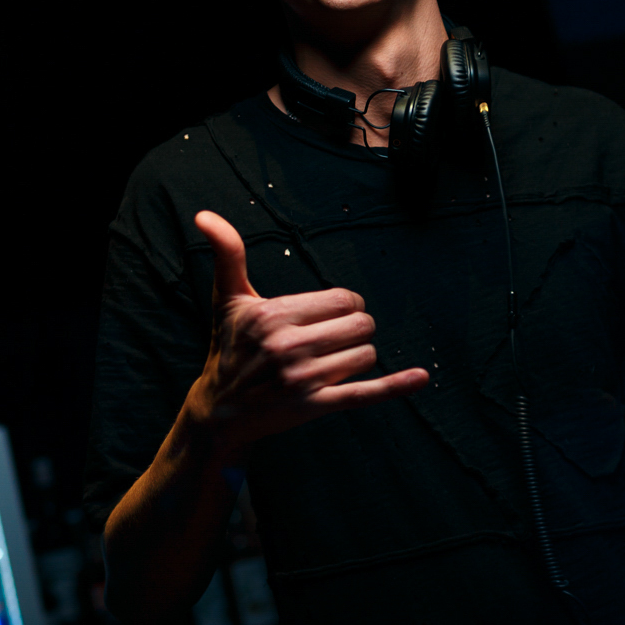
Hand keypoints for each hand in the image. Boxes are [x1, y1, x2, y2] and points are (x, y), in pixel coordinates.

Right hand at [188, 211, 429, 453]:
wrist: (219, 410)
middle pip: (361, 325)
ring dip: (357, 356)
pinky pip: (365, 393)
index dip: (347, 306)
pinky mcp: (314, 407)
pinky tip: (420, 377)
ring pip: (366, 355)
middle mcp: (288, 346)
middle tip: (333, 338)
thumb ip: (227, 254)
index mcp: (273, 315)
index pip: (344, 300)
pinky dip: (396, 386)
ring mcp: (302, 379)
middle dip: (355, 329)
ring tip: (330, 362)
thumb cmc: (229, 347)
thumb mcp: (228, 299)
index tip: (330, 316)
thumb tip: (204, 215)